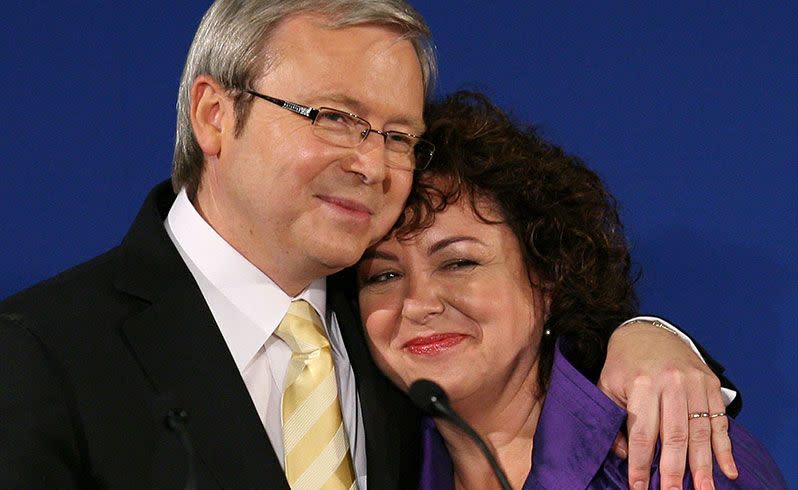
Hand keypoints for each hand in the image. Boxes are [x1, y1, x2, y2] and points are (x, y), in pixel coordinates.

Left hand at [598, 322, 737, 489]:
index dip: (642, 464)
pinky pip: (720, 420)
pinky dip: (725, 448)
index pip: (643, 433)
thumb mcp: (607, 387)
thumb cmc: (623, 365)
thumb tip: (624, 455)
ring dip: (704, 466)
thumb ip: (612, 421)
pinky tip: (728, 470)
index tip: (640, 488)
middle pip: (675, 436)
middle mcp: (671, 383)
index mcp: (642, 384)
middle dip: (675, 472)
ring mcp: (694, 383)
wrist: (647, 332)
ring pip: (700, 431)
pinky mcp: (710, 383)